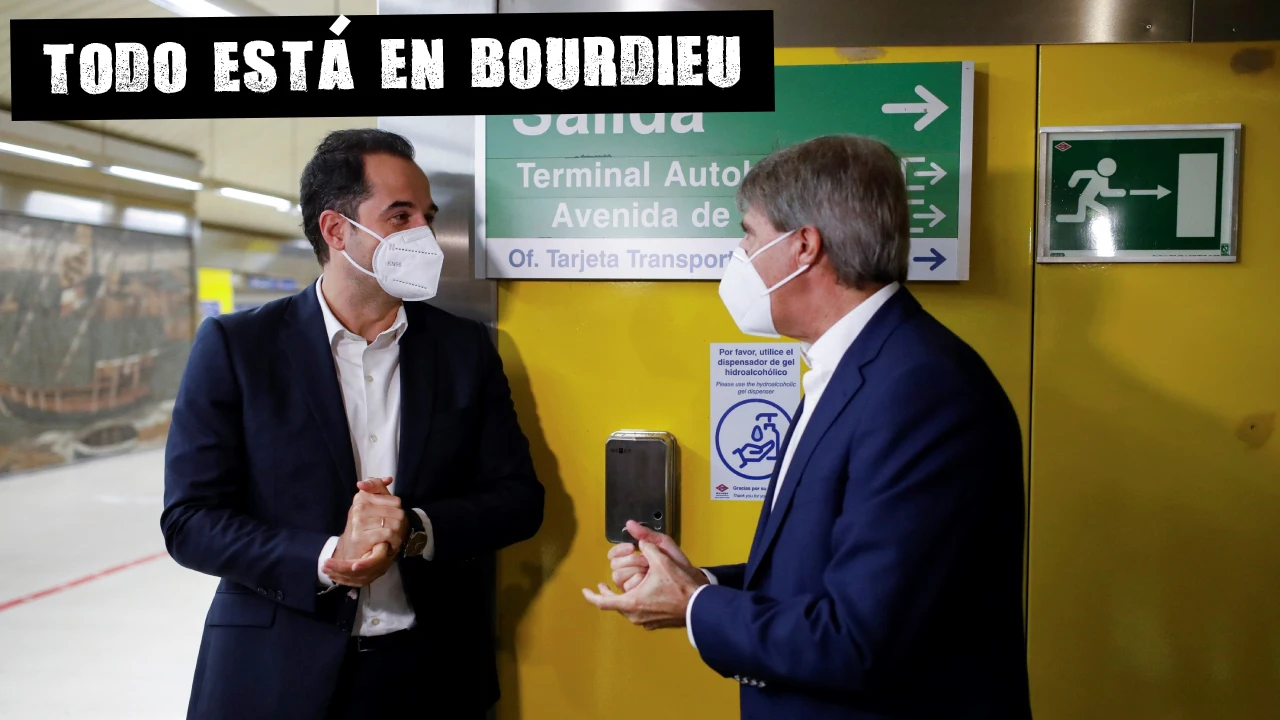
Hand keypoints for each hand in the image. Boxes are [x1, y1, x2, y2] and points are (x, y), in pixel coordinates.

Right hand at [323, 478, 405, 586]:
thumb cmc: (366, 526)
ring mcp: (359, 521)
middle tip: (391, 530)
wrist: (352, 550)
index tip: (391, 518)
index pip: (395, 500)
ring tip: (389, 537)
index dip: (398, 513)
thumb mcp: (372, 505)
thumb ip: (379, 488)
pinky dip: (392, 541)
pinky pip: (389, 533)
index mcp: (362, 497)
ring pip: (395, 523)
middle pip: (398, 512)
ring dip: (397, 534)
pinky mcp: (361, 536)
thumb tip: (388, 479)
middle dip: (399, 524)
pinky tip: (388, 544)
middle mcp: (359, 507)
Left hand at [583, 534, 707, 629]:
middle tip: (603, 586)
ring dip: (623, 598)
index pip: (603, 602)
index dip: (592, 596)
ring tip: (623, 588)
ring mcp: (646, 622)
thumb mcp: (662, 561)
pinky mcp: (656, 624)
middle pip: (616, 605)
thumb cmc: (680, 586)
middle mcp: (636, 616)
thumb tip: (641, 541)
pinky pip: (640, 613)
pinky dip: (636, 603)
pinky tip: (642, 595)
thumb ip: (648, 547)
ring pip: (628, 610)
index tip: (585, 591)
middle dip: (608, 594)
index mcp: (632, 602)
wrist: (700, 607)